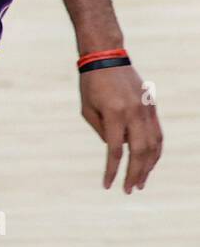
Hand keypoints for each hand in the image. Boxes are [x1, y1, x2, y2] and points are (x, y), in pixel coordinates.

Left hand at [79, 62, 161, 192]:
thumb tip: (116, 149)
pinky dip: (155, 151)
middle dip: (135, 173)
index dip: (112, 170)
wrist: (107, 57)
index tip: (108, 185)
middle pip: (139, 151)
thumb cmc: (91, 84)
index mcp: (114, 113)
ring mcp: (146, 110)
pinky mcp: (152, 108)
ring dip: (148, 166)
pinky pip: (158, 134)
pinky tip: (150, 163)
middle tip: (130, 189)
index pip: (115, 150)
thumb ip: (102, 131)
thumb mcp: (87, 108)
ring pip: (154, 145)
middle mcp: (133, 113)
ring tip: (140, 182)